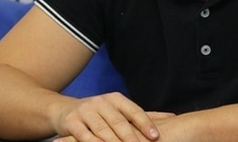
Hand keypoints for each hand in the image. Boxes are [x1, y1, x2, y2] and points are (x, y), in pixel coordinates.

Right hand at [55, 92, 173, 141]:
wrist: (64, 110)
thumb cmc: (100, 113)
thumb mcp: (120, 110)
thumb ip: (144, 115)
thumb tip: (173, 117)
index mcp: (116, 99)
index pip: (134, 111)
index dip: (145, 123)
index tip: (156, 137)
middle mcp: (101, 102)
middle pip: (119, 122)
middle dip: (130, 137)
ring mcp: (86, 111)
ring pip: (102, 130)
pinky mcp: (72, 122)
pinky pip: (84, 136)